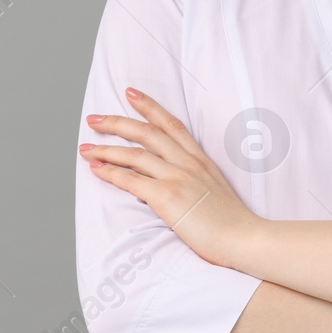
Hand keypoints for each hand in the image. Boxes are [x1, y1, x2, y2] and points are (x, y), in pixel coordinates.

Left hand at [79, 88, 261, 268]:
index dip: (149, 106)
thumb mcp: (216, 190)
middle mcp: (188, 163)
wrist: (246, 239)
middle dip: (117, 122)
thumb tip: (170, 181)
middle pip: (146, 132)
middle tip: (94, 118)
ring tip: (85, 147)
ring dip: (105, 149)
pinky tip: (96, 169)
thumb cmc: (233, 223)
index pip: (171, 124)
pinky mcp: (168, 197)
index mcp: (200, 159)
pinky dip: (111, 172)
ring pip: (134, 154)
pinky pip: (131, 180)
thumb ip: (195, 180)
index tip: (131, 93)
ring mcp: (178, 178)